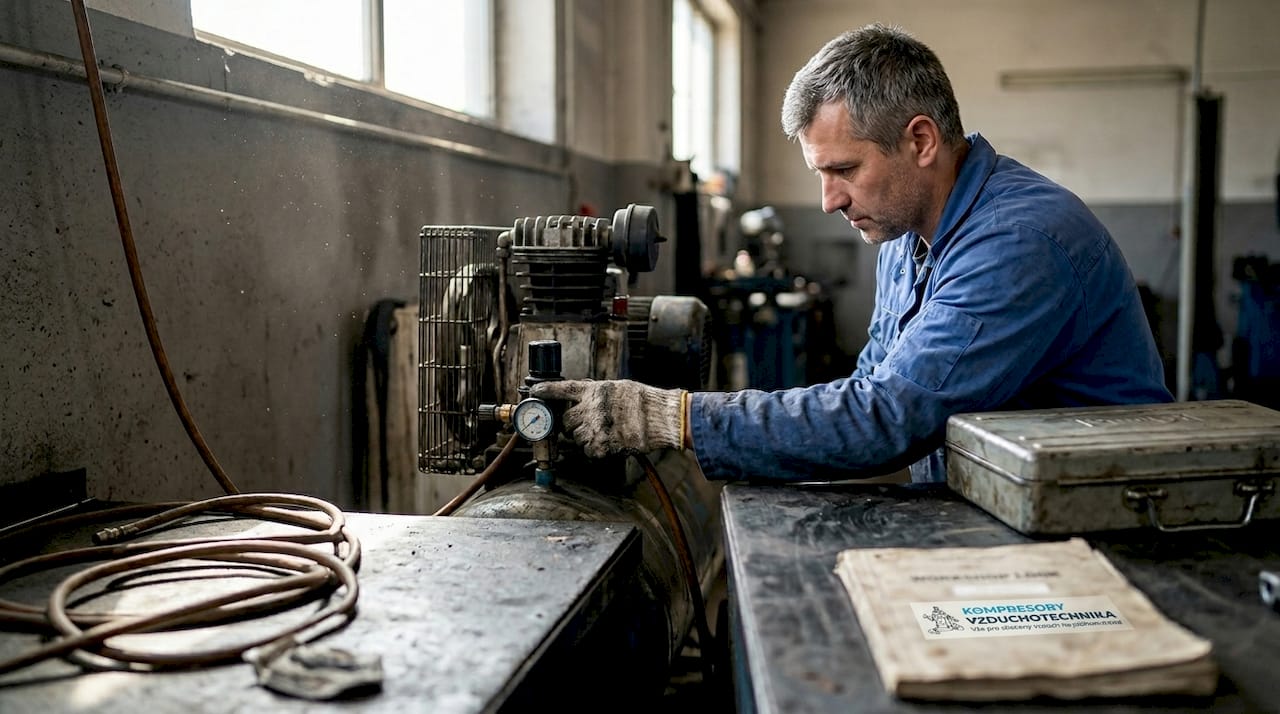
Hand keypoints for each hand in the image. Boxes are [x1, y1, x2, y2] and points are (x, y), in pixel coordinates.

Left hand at [529, 379, 685, 457]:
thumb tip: (583, 397)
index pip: (563, 389)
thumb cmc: (644, 402)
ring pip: (575, 437)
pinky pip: (588, 451)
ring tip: (602, 433)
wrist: (661, 418)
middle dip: (571, 424)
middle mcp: (592, 408)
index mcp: (595, 391)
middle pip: (566, 420)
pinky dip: (594, 450)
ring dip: (584, 437)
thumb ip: (598, 393)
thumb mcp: (618, 388)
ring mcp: (596, 428)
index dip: (547, 391)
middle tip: (585, 424)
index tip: (535, 392)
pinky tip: (608, 443)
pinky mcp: (602, 445)